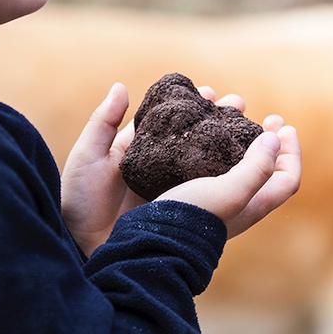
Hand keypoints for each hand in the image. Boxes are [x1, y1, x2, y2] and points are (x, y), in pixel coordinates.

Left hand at [60, 82, 248, 255]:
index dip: (197, 105)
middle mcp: (166, 170)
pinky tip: (250, 161)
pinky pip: (219, 192)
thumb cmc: (80, 202)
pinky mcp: (186, 210)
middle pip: (204, 139)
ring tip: (252, 123)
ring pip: (217, 163)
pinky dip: (239, 176)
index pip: (178, 122)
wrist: (82, 246)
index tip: (210, 92)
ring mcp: (178, 191)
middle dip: (226, 119)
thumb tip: (121, 87)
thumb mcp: (88, 157)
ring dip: (239, 144)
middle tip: (239, 104)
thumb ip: (102, 122)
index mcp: (146, 152)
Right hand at [157, 115, 300, 238]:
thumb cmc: (193, 217)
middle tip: (263, 116)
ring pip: (225, 153)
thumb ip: (257, 168)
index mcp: (252, 203)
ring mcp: (207, 190)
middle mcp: (233, 196)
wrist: (149, 238)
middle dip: (263, 136)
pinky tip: (190, 115)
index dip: (292, 153)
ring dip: (228, 126)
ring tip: (220, 103)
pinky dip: (199, 131)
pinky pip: (198, 152)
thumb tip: (274, 138)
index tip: (284, 126)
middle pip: (259, 164)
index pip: (287, 179)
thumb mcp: (231, 193)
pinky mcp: (182, 183)